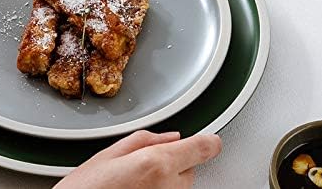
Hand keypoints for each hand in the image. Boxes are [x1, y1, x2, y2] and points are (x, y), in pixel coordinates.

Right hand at [54, 131, 221, 188]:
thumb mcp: (109, 153)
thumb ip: (145, 140)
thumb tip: (170, 138)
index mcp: (155, 164)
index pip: (200, 148)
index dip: (207, 142)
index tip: (212, 141)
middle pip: (188, 169)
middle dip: (174, 161)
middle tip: (145, 163)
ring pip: (180, 187)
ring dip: (167, 180)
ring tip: (135, 181)